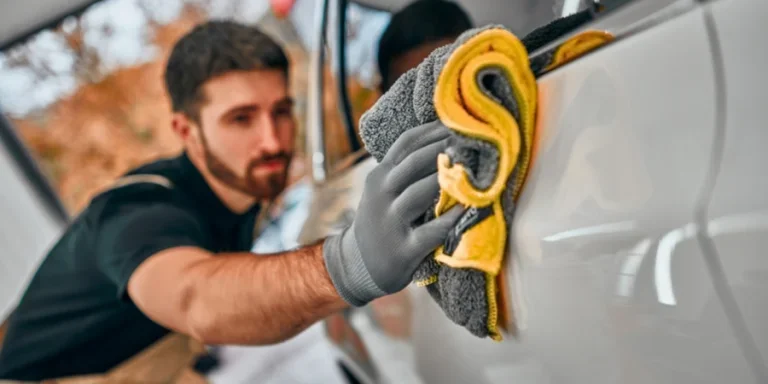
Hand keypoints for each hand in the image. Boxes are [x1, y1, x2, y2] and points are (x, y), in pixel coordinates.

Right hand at [323, 121, 462, 305]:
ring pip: (419, 192)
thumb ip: (405, 169)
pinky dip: (451, 220)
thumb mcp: (383, 190)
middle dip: (445, 149)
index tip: (460, 122)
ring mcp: (391, 221)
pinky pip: (431, 231)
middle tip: (474, 140)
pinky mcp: (404, 249)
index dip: (434, 130)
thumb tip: (446, 140)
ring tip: (474, 168)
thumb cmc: (382, 220)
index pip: (406, 143)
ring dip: (447, 179)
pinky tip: (469, 209)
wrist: (359, 264)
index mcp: (380, 176)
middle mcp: (382, 194)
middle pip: (414, 163)